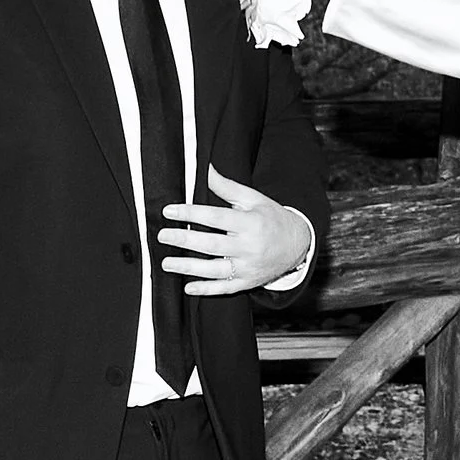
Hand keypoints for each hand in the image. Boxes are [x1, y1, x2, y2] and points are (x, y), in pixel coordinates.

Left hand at [160, 167, 312, 295]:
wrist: (297, 245)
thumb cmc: (272, 219)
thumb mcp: (254, 199)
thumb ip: (227, 187)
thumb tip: (206, 169)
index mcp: (250, 223)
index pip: (215, 217)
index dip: (190, 213)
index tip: (169, 211)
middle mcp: (249, 247)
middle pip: (211, 245)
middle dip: (184, 240)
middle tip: (163, 235)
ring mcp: (248, 267)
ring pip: (214, 270)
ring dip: (188, 267)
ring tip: (167, 263)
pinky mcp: (247, 282)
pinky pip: (225, 288)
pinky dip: (206, 290)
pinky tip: (188, 287)